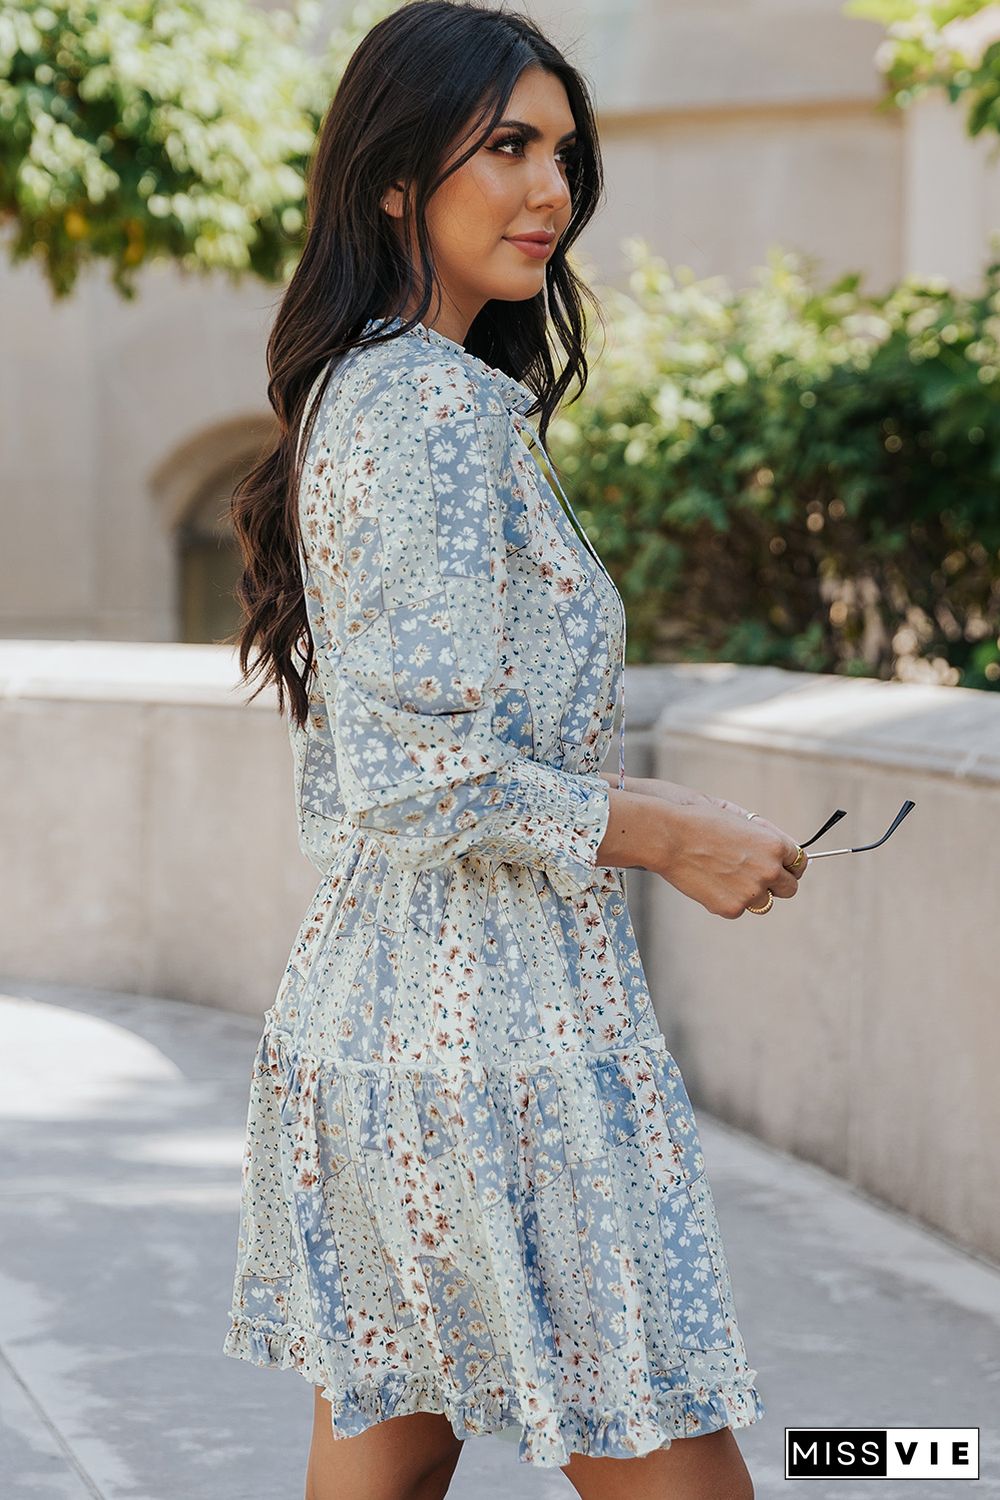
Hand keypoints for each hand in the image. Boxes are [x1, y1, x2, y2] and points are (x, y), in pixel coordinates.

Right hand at [639, 783, 807, 918]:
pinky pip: (738, 909)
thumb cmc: (701, 822)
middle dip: (777, 884)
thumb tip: (783, 854)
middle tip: (756, 878)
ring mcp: (752, 892)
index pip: (799, 862)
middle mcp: (770, 870)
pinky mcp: (732, 908)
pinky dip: (727, 900)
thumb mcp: (741, 821)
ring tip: (726, 877)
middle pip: (790, 888)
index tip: (781, 868)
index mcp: (775, 846)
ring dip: (752, 894)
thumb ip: (766, 838)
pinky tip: (709, 882)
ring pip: (764, 902)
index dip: (789, 865)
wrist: (669, 837)